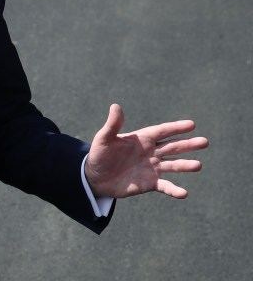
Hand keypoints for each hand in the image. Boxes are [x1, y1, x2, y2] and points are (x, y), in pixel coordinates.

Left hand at [85, 104, 208, 198]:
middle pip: (173, 147)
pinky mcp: (150, 183)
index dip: (176, 128)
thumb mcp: (104, 139)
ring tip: (198, 165)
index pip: (162, 131)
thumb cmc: (100, 155)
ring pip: (173, 165)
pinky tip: (184, 193)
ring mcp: (152, 167)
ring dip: (185, 165)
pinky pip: (165, 186)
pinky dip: (174, 189)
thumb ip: (112, 125)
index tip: (192, 124)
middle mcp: (151, 152)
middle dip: (188, 144)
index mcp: (142, 139)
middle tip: (204, 142)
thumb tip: (115, 106)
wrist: (96, 177)